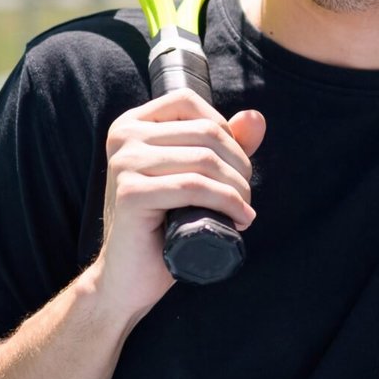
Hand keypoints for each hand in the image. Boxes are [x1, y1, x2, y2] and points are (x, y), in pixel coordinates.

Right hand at [89, 90, 263, 318]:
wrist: (128, 276)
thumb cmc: (163, 224)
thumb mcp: (193, 176)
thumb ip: (223, 144)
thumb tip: (255, 117)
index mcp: (131, 124)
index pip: (189, 102)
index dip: (225, 130)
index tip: (236, 166)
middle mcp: (123, 137)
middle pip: (205, 132)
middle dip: (240, 165)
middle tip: (245, 197)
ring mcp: (124, 164)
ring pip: (204, 161)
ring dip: (238, 188)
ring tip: (243, 211)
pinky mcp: (131, 193)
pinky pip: (194, 188)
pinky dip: (227, 203)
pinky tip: (240, 219)